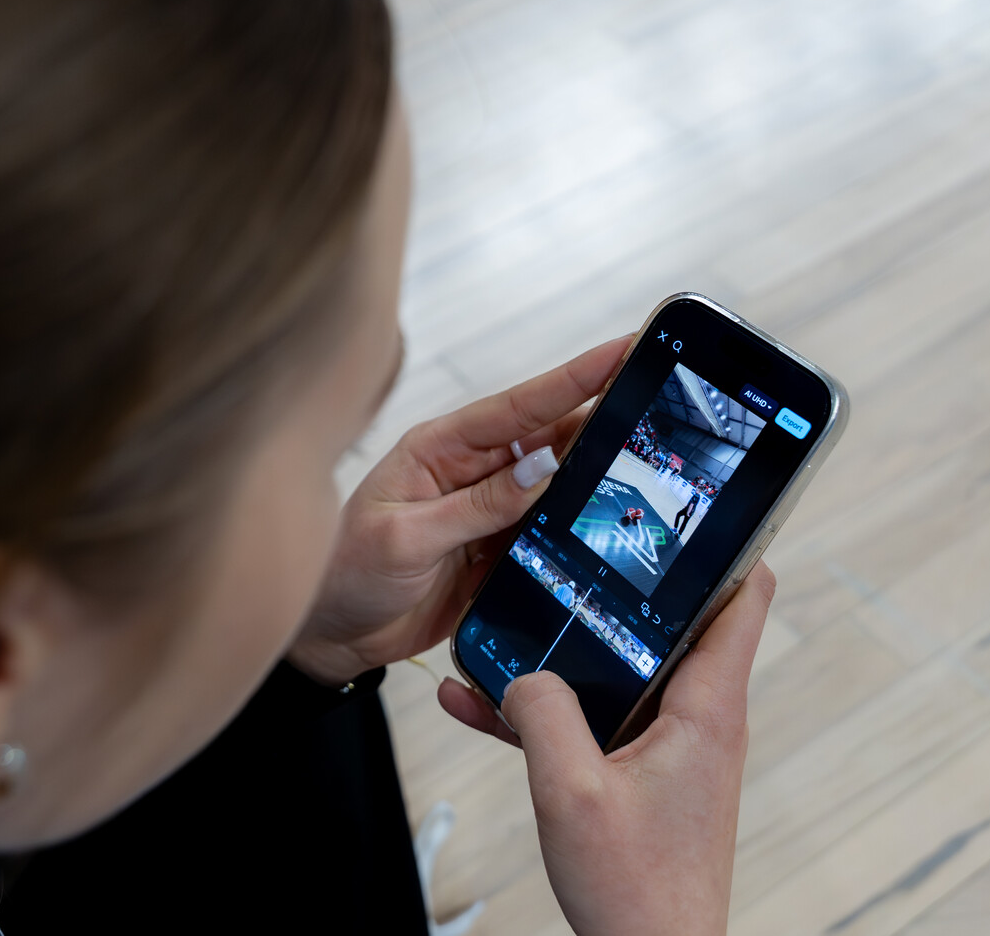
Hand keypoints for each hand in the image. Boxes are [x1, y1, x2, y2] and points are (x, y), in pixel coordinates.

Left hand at [289, 336, 631, 684]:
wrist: (330, 638)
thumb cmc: (345, 574)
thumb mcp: (406, 536)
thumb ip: (476, 505)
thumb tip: (543, 467)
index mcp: (440, 449)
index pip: (518, 406)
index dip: (574, 378)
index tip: (622, 350)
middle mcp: (470, 472)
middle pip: (550, 437)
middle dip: (604, 414)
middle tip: (660, 392)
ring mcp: (489, 513)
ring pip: (558, 486)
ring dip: (599, 473)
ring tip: (654, 451)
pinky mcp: (499, 553)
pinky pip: (550, 533)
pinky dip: (580, 528)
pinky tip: (614, 520)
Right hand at [439, 562, 775, 935]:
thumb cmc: (637, 892)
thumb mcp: (572, 793)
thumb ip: (543, 715)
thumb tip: (524, 673)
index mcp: (705, 705)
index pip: (743, 594)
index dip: (726, 540)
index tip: (684, 503)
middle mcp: (699, 715)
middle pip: (672, 618)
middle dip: (619, 583)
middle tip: (570, 544)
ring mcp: (672, 743)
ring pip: (621, 669)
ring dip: (567, 650)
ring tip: (504, 625)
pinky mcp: (643, 771)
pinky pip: (596, 719)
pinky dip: (551, 708)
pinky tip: (482, 703)